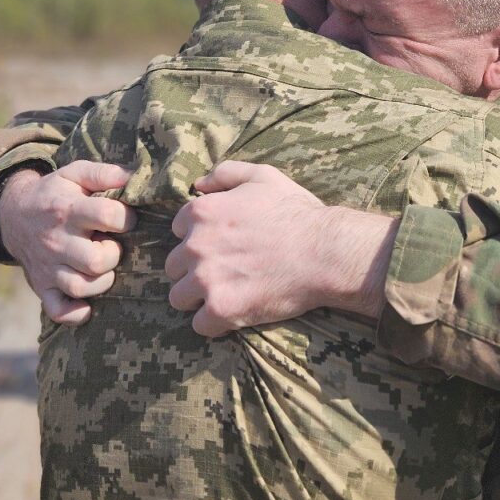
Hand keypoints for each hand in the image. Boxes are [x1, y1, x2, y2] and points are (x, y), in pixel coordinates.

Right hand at [0, 161, 135, 324]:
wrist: (12, 214)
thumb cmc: (55, 193)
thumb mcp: (74, 173)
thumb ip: (104, 173)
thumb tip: (134, 177)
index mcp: (67, 210)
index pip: (108, 216)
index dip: (126, 217)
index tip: (125, 218)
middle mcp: (56, 241)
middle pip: (96, 260)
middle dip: (114, 254)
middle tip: (111, 245)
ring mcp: (47, 267)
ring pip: (80, 287)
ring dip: (101, 281)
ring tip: (102, 267)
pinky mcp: (41, 286)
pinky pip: (59, 311)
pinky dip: (77, 313)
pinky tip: (89, 303)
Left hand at [165, 161, 396, 337]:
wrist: (325, 251)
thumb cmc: (297, 213)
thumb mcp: (263, 177)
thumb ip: (225, 174)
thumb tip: (197, 185)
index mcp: (202, 212)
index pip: (178, 230)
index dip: (199, 238)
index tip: (222, 245)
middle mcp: (196, 245)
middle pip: (174, 266)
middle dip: (195, 269)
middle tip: (225, 272)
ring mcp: (206, 280)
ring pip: (179, 297)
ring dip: (198, 298)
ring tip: (226, 295)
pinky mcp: (221, 309)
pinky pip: (200, 325)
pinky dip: (215, 323)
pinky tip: (235, 313)